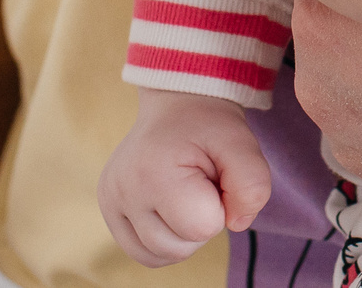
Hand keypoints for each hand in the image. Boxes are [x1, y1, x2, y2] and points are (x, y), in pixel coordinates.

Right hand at [97, 89, 273, 267]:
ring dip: (183, 234)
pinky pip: (143, 252)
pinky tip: (171, 210)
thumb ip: (253, 185)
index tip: (214, 176)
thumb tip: (236, 224)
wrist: (178, 105)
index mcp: (152, 172)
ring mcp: (110, 201)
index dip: (220, 206)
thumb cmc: (209, 126)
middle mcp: (122, 190)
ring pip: (160, 256)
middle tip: (200, 183)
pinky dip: (164, 240)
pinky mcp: (108, 208)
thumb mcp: (242, 143)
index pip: (201, 228)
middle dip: (202, 222)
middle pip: (179, 248)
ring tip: (184, 195)